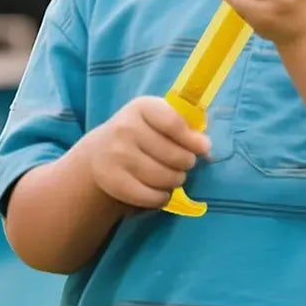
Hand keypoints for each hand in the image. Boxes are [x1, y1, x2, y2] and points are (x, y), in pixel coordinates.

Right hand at [84, 96, 210, 209]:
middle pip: (173, 155)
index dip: (193, 140)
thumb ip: (183, 125)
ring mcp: (117, 155)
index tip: (204, 148)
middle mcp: (126, 128)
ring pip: (164, 177)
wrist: (99, 150)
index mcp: (142, 107)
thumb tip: (205, 146)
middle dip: (187, 163)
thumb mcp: (158, 117)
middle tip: (185, 164)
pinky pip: (149, 196)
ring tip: (174, 176)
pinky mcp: (112, 181)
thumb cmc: (141, 131)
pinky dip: (162, 198)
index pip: (174, 123)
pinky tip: (162, 192)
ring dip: (176, 180)